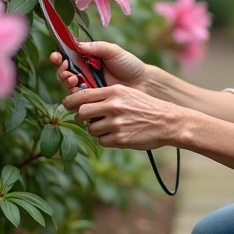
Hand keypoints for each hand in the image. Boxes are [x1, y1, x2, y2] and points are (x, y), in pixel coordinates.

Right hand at [50, 40, 148, 91]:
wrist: (143, 83)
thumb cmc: (129, 64)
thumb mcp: (113, 51)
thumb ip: (96, 47)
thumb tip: (76, 45)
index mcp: (88, 58)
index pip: (69, 57)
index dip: (59, 57)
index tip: (56, 57)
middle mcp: (86, 72)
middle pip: (65, 72)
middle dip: (62, 71)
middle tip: (67, 72)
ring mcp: (89, 86)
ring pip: (69, 86)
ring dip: (66, 82)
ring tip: (73, 80)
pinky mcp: (93, 99)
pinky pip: (79, 99)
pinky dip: (76, 95)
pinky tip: (78, 90)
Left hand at [62, 85, 186, 149]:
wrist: (168, 121)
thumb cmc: (146, 107)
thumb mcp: (127, 94)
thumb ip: (107, 96)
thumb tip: (84, 102)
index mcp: (114, 92)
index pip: (83, 95)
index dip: (70, 101)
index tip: (65, 105)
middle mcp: (113, 106)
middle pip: (81, 113)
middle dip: (79, 117)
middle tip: (85, 120)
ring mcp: (116, 123)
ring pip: (91, 129)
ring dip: (95, 129)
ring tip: (108, 127)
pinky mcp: (120, 139)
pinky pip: (102, 141)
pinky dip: (106, 139)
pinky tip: (117, 135)